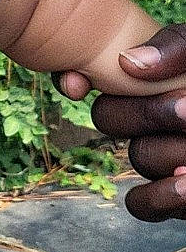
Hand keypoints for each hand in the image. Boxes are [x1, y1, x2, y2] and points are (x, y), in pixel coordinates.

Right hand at [55, 22, 185, 220]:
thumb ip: (176, 46)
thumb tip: (129, 63)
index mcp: (149, 77)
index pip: (94, 73)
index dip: (77, 79)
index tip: (79, 82)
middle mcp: (150, 116)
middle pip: (111, 118)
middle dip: (147, 114)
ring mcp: (162, 159)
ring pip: (137, 157)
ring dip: (169, 152)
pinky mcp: (172, 199)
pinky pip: (141, 205)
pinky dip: (162, 196)